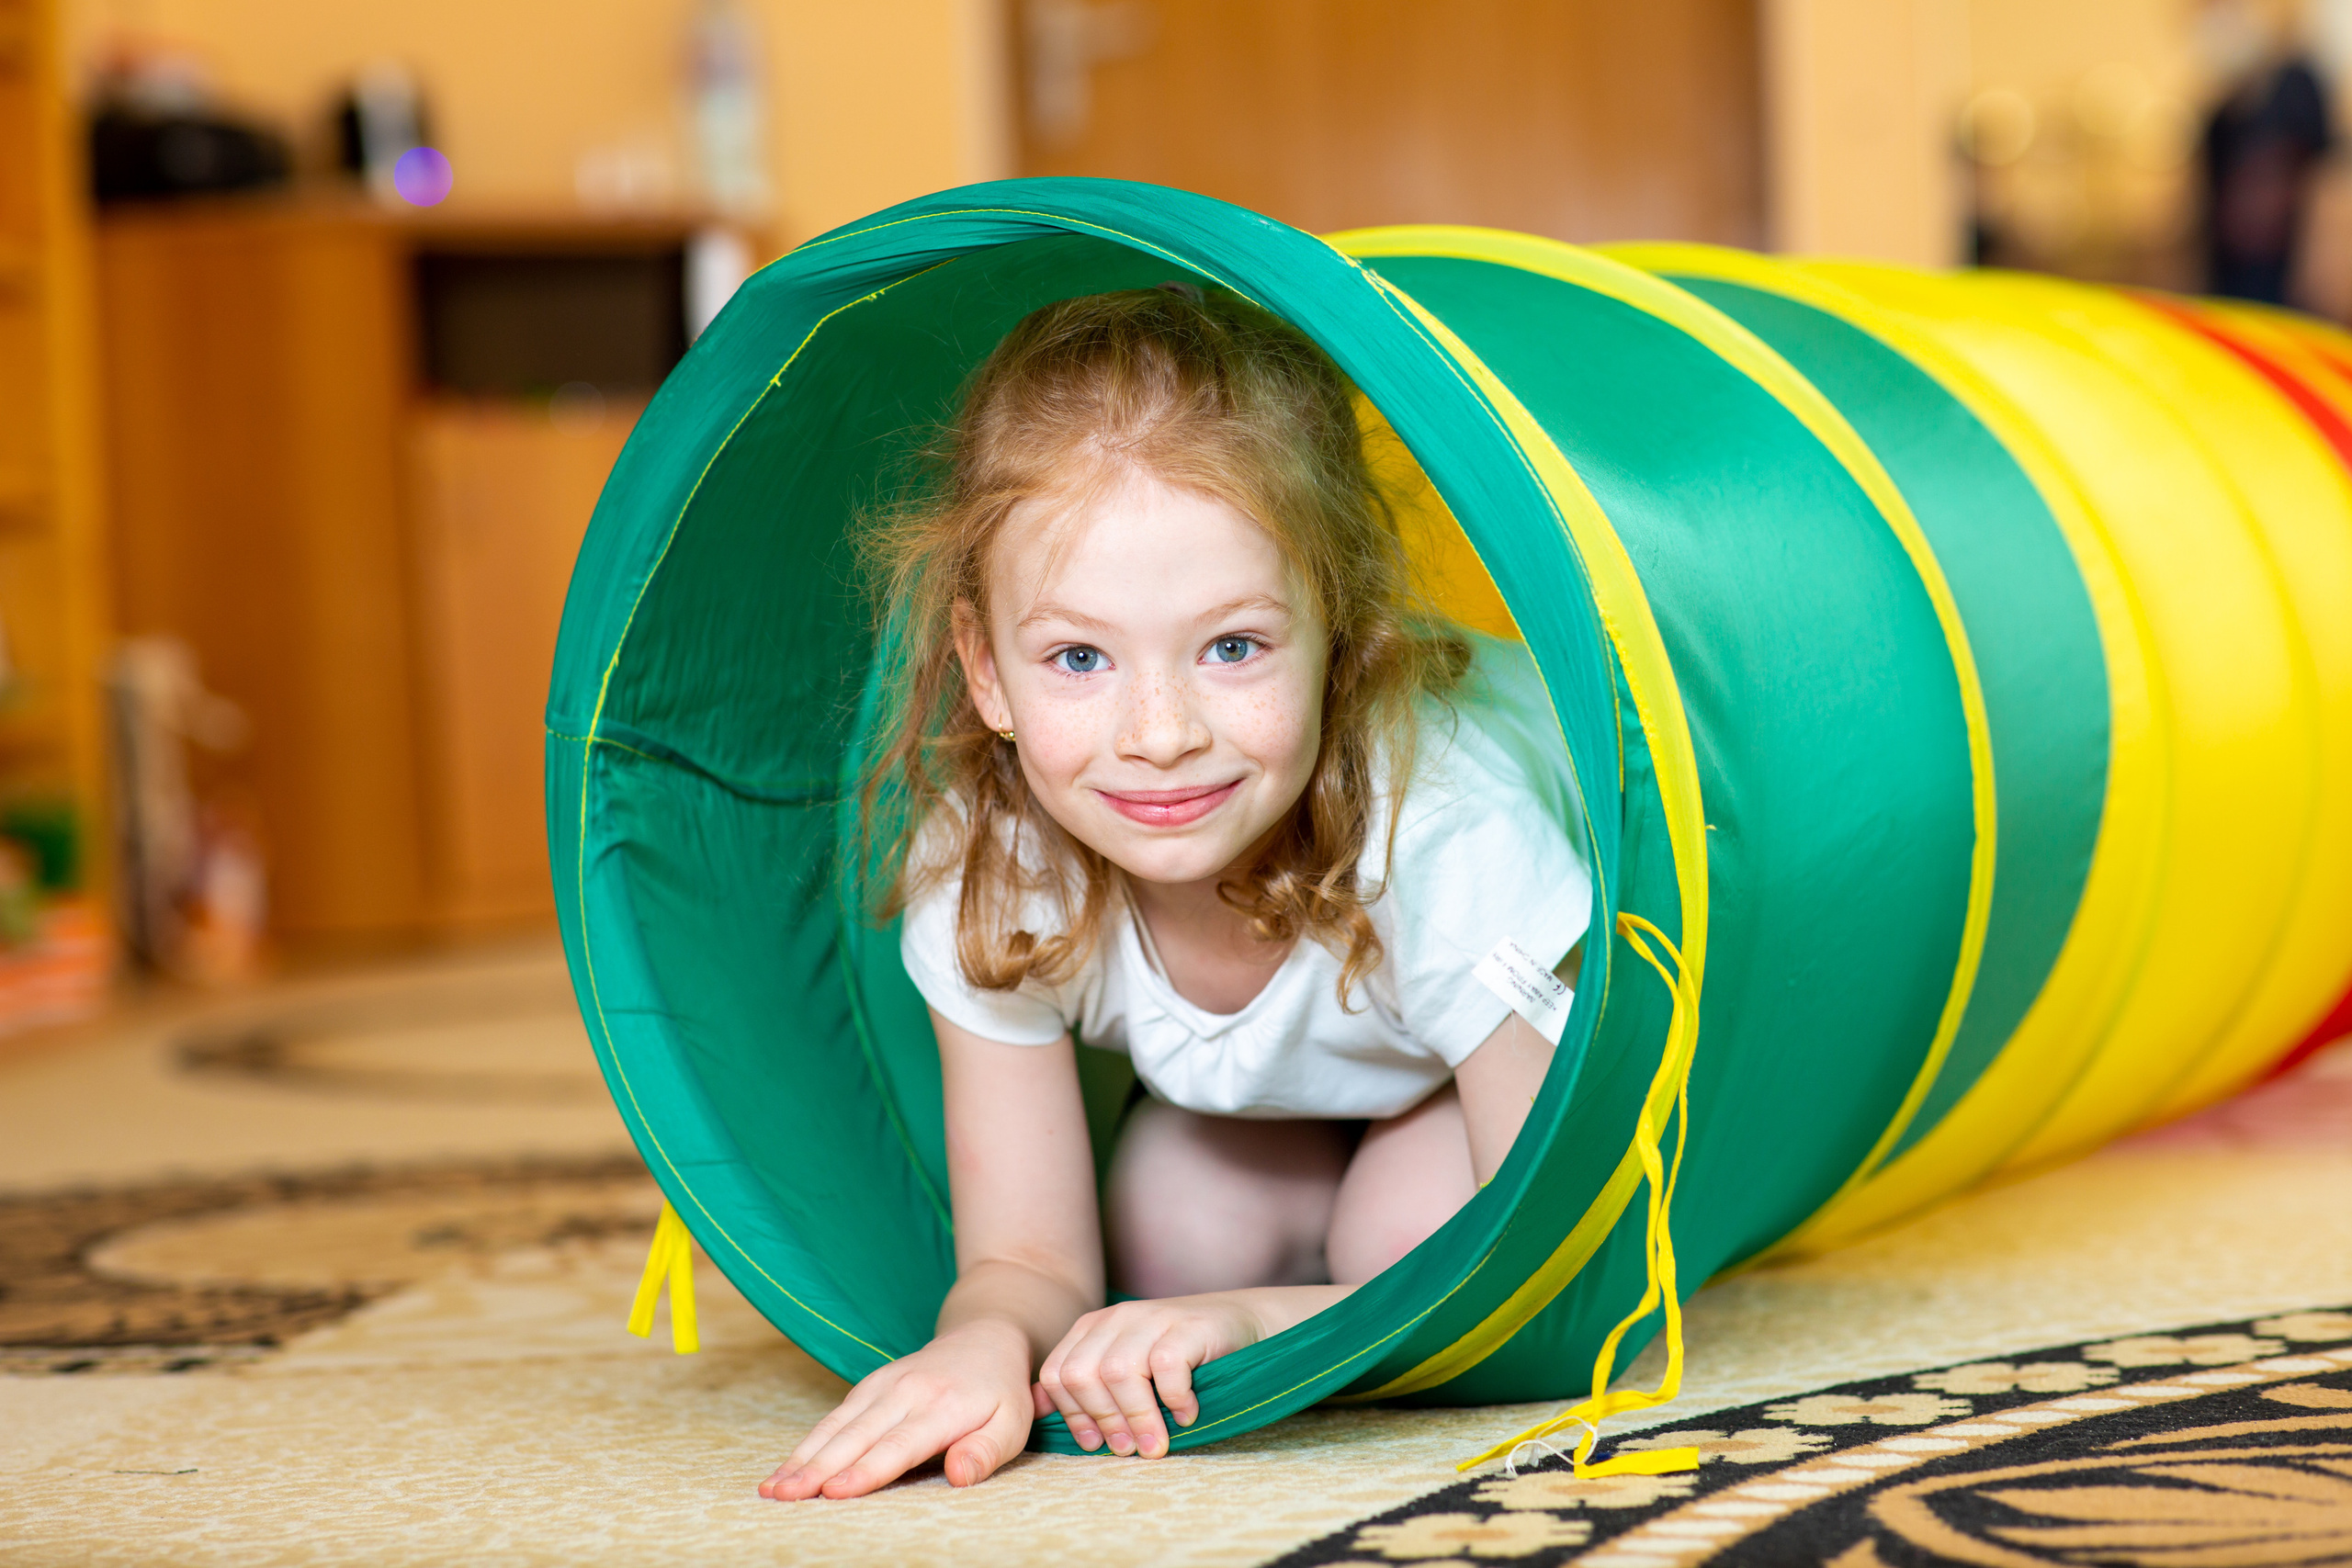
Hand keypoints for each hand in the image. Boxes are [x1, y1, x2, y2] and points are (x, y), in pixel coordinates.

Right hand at [760, 1320, 1033, 1499]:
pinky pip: (834, 1417)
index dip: (866, 1469)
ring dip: (802, 1457)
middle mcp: (907, 1391)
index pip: (899, 1444)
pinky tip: (785, 1470)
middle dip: (817, 1467)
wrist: (984, 1337)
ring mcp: (883, 1385)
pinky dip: (807, 1444)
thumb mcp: (1012, 1424)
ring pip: (837, 1425)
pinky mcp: (868, 1386)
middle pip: (857, 1436)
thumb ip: (986, 1451)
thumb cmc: (1000, 1393)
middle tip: (783, 1496)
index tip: (835, 1491)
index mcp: (943, 1406)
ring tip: (771, 1489)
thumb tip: (958, 1475)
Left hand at [1034, 1294, 1263, 1458]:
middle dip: (1103, 1420)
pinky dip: (1173, 1398)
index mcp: (1093, 1328)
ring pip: (1119, 1372)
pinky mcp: (1188, 1326)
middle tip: (1128, 1449)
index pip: (1057, 1374)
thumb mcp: (1126, 1367)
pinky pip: (1166, 1366)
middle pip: (1082, 1374)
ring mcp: (1152, 1317)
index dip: (1072, 1415)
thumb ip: (1085, 1385)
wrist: (1241, 1325)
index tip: (1095, 1444)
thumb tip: (1036, 1410)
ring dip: (1137, 1417)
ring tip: (1156, 1443)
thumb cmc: (1181, 1358)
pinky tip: (1186, 1414)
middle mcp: (1118, 1318)